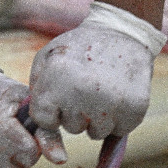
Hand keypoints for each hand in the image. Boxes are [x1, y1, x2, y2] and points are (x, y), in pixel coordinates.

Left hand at [30, 2, 166, 138]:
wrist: (123, 34)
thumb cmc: (77, 49)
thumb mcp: (46, 59)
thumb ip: (36, 90)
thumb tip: (32, 122)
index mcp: (56, 78)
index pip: (45, 122)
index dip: (52, 112)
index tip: (60, 98)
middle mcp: (82, 92)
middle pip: (72, 127)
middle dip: (75, 114)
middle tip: (84, 89)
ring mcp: (111, 102)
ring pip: (95, 133)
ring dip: (97, 118)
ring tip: (100, 92)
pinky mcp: (135, 108)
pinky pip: (119, 130)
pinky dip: (119, 119)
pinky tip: (117, 97)